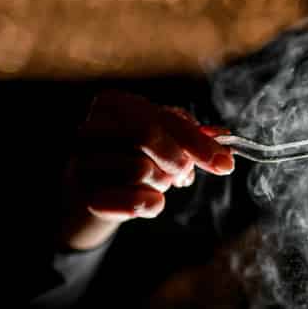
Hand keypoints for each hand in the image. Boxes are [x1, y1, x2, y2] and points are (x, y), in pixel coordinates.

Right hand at [61, 91, 234, 249]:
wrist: (94, 197)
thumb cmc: (134, 161)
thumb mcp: (165, 141)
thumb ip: (195, 138)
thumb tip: (224, 141)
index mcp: (113, 104)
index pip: (162, 117)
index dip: (198, 142)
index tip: (224, 164)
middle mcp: (90, 128)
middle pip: (146, 135)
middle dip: (177, 159)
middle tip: (183, 174)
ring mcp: (82, 162)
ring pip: (141, 169)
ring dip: (160, 182)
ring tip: (153, 183)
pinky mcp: (87, 197)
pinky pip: (135, 200)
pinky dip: (152, 204)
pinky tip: (148, 201)